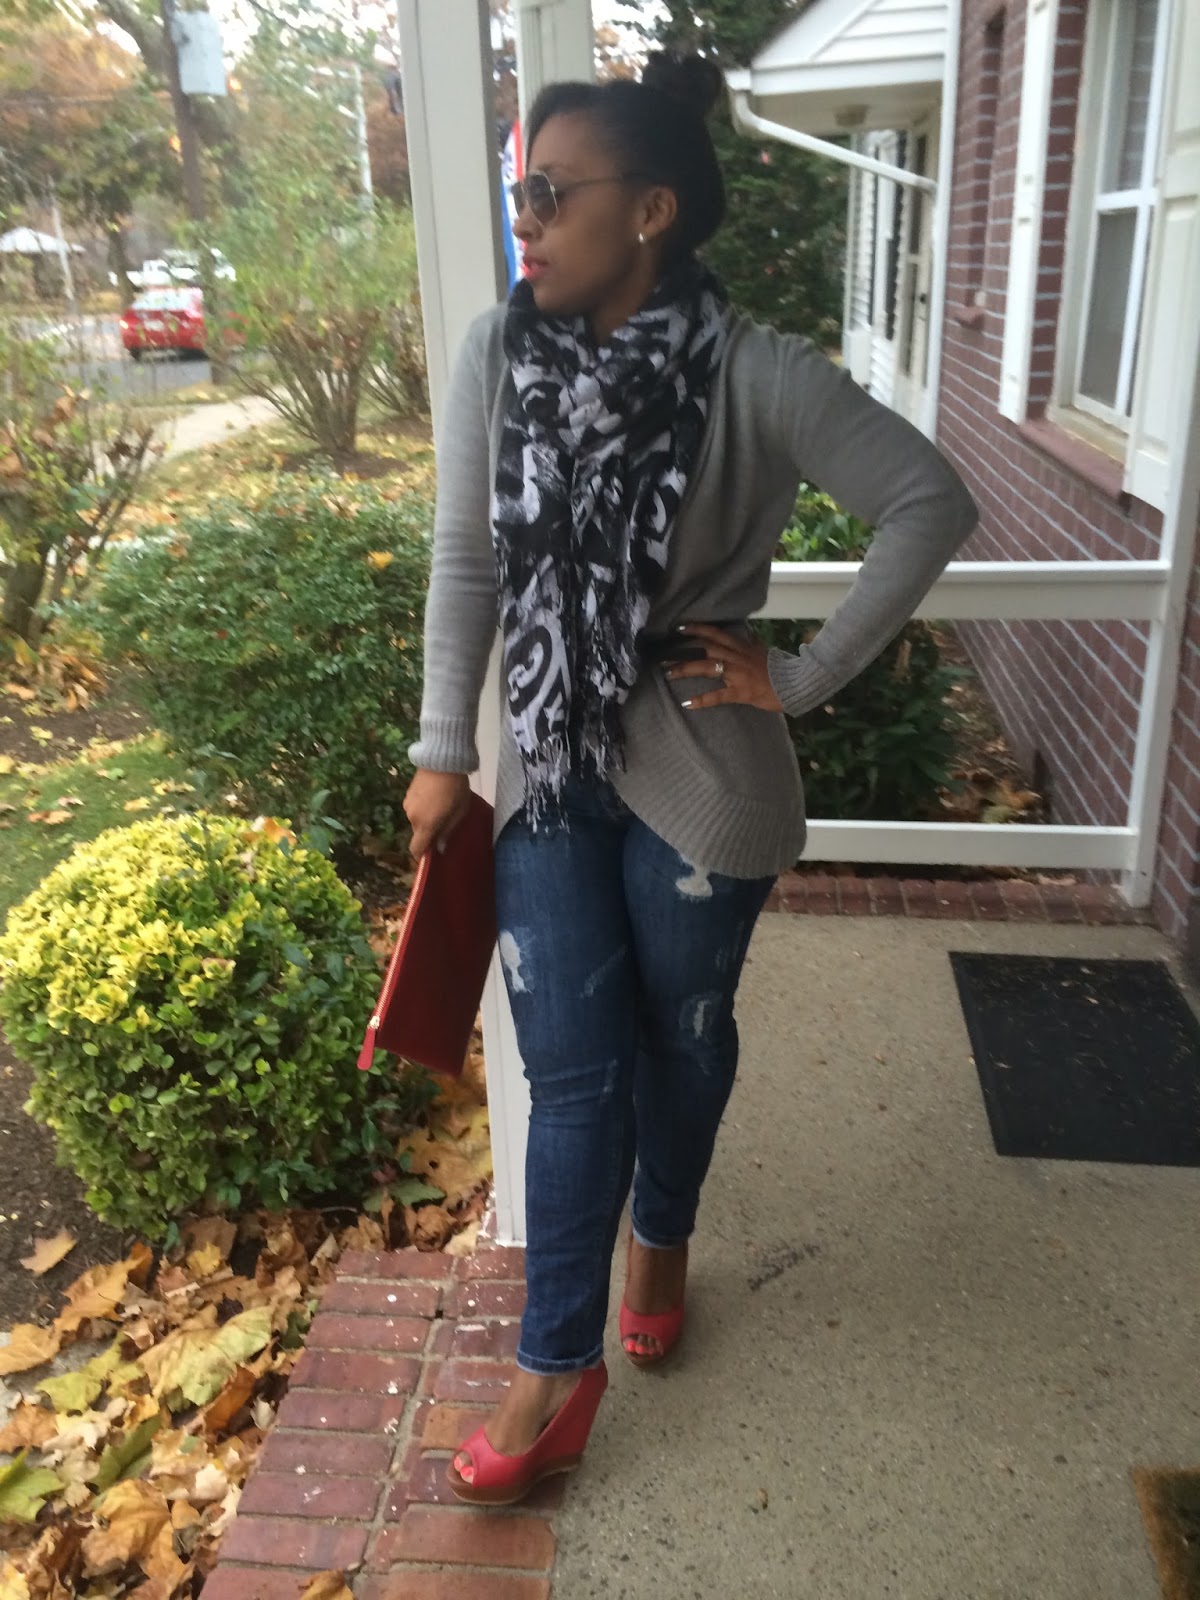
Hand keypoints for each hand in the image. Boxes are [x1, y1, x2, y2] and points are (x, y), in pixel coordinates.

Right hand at [403, 769, 471, 860]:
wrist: (442, 759)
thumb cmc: (456, 788)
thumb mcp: (459, 811)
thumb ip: (447, 831)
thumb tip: (440, 848)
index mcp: (425, 825)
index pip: (416, 849)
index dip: (421, 855)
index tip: (431, 853)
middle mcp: (412, 817)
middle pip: (418, 832)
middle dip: (429, 831)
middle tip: (444, 820)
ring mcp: (407, 804)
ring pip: (416, 819)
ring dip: (426, 817)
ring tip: (440, 804)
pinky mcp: (407, 793)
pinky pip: (414, 807)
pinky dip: (422, 807)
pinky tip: (434, 796)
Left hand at [664, 624, 783, 713]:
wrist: (796, 682)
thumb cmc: (781, 669)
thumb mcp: (765, 651)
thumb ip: (753, 643)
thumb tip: (748, 634)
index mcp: (742, 647)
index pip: (716, 633)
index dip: (698, 629)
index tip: (680, 627)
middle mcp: (737, 657)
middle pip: (705, 649)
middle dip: (683, 651)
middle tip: (663, 655)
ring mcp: (738, 674)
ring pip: (707, 667)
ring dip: (686, 669)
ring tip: (668, 674)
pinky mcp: (741, 692)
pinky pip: (718, 696)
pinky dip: (702, 699)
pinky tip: (687, 703)